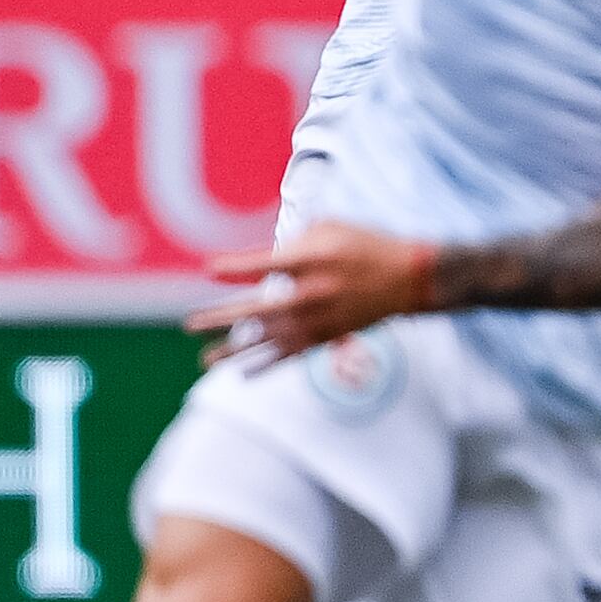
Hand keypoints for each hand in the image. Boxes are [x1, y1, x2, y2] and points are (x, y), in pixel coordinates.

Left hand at [186, 222, 435, 364]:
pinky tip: (242, 374)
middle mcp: (312, 294)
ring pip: (267, 340)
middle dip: (220, 318)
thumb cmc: (366, 246)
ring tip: (205, 360)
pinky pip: (290, 355)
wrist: (409, 279)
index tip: (210, 270)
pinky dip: (266, 364)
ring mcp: (319, 320)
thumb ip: (293, 239)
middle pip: (256, 311)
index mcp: (312, 261)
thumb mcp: (331, 227)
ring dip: (234, 351)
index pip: (263, 266)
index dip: (234, 269)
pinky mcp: (326, 336)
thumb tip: (262, 260)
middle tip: (191, 324)